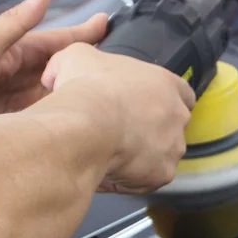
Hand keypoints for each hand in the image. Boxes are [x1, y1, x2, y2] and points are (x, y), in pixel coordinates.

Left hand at [0, 0, 107, 127]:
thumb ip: (16, 23)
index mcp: (20, 51)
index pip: (61, 40)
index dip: (84, 32)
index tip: (106, 24)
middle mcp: (24, 72)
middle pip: (66, 66)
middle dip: (90, 61)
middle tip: (117, 62)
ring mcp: (23, 95)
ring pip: (61, 90)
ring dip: (82, 89)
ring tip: (108, 90)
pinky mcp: (20, 117)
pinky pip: (50, 113)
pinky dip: (66, 112)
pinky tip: (80, 116)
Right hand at [41, 42, 195, 193]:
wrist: (86, 125)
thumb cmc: (86, 89)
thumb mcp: (76, 57)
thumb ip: (78, 61)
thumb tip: (57, 74)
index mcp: (167, 83)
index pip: (181, 93)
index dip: (160, 102)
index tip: (142, 108)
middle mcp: (178, 115)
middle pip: (171, 126)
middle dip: (150, 132)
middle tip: (120, 133)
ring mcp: (173, 146)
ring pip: (160, 155)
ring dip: (140, 157)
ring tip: (109, 155)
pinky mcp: (163, 173)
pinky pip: (147, 180)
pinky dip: (129, 179)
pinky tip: (107, 171)